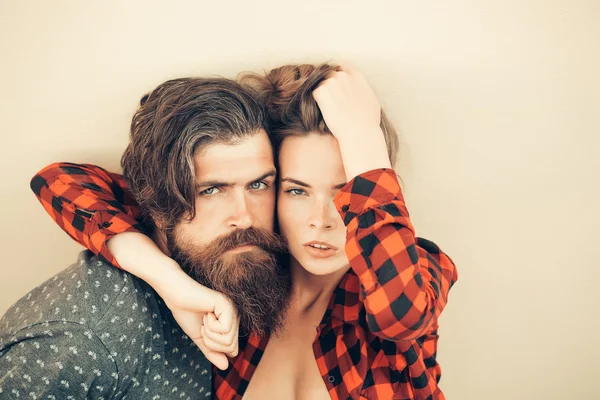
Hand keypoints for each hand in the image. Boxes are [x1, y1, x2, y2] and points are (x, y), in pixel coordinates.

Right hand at [154, 264, 238, 370]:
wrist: (176, 297)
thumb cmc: (187, 314)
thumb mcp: (200, 338)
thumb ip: (212, 352)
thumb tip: (226, 367)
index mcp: (231, 324)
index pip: (233, 351)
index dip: (214, 347)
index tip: (204, 331)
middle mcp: (236, 317)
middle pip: (231, 347)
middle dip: (211, 341)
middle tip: (203, 325)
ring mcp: (233, 311)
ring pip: (228, 340)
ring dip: (209, 333)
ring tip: (205, 318)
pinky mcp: (228, 306)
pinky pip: (224, 330)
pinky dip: (210, 326)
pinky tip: (206, 312)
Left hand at [312, 65, 390, 179]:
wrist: (359, 132)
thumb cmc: (369, 122)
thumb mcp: (372, 100)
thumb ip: (363, 90)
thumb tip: (360, 90)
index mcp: (356, 76)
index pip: (342, 66)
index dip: (338, 76)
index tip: (336, 86)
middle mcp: (343, 76)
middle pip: (329, 75)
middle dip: (329, 86)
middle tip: (330, 101)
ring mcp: (331, 82)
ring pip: (321, 85)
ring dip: (323, 95)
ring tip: (329, 110)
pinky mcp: (321, 92)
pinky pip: (314, 94)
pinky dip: (316, 102)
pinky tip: (324, 113)